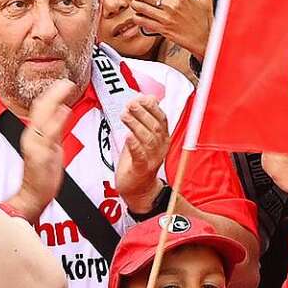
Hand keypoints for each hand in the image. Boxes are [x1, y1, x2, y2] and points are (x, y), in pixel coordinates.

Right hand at [10, 79, 74, 221]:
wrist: (34, 195)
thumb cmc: (43, 173)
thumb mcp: (51, 146)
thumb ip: (56, 128)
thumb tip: (63, 109)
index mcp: (34, 133)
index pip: (41, 108)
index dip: (51, 93)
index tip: (62, 82)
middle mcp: (32, 136)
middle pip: (40, 107)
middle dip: (53, 92)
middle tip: (66, 81)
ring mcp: (36, 145)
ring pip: (43, 116)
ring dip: (55, 99)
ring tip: (65, 87)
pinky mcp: (41, 155)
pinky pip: (49, 135)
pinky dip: (57, 120)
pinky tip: (65, 110)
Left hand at [115, 96, 169, 213]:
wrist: (139, 189)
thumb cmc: (140, 161)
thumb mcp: (143, 137)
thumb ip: (146, 118)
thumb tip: (149, 97)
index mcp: (162, 138)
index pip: (162, 119)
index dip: (152, 107)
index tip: (141, 98)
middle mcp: (160, 148)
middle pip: (155, 127)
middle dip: (142, 113)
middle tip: (130, 105)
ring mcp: (152, 159)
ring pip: (148, 139)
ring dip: (136, 125)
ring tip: (125, 116)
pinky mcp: (142, 169)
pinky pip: (140, 156)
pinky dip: (134, 145)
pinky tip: (127, 136)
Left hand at [130, 0, 213, 59]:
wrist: (205, 41)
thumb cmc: (206, 21)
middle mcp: (172, 6)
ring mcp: (165, 18)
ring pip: (141, 7)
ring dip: (134, 3)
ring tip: (134, 1)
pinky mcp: (162, 29)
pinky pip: (142, 22)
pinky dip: (137, 17)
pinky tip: (138, 15)